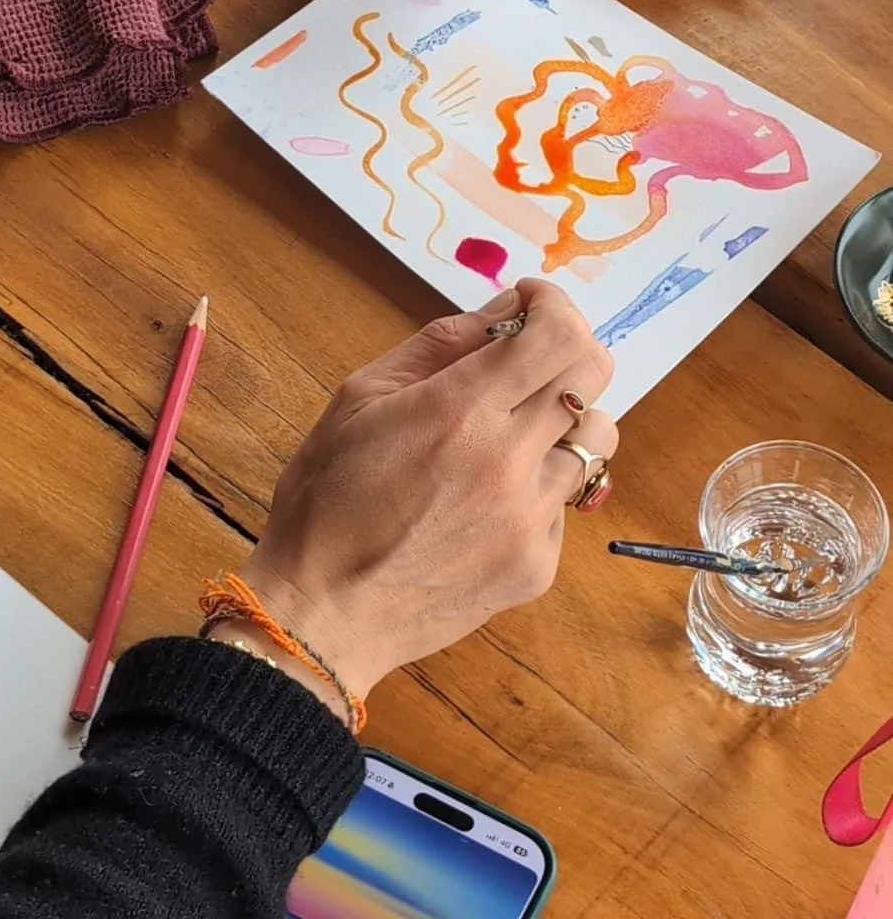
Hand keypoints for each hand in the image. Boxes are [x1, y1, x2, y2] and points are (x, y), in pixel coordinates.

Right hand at [241, 283, 615, 697]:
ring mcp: (531, 519)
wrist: (321, 614)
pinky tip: (485, 501)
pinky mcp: (538, 564)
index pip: (560, 334)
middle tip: (528, 356)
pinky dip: (539, 484)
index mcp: (462, 411)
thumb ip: (443, 343)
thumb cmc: (327, 499)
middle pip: (593, 375)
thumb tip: (509, 309)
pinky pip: (565, 500)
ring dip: (561, 420)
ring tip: (507, 435)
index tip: (528, 305)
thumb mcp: (361, 397)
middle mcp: (510, 462)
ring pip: (597, 439)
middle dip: (567, 349)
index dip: (552, 304)